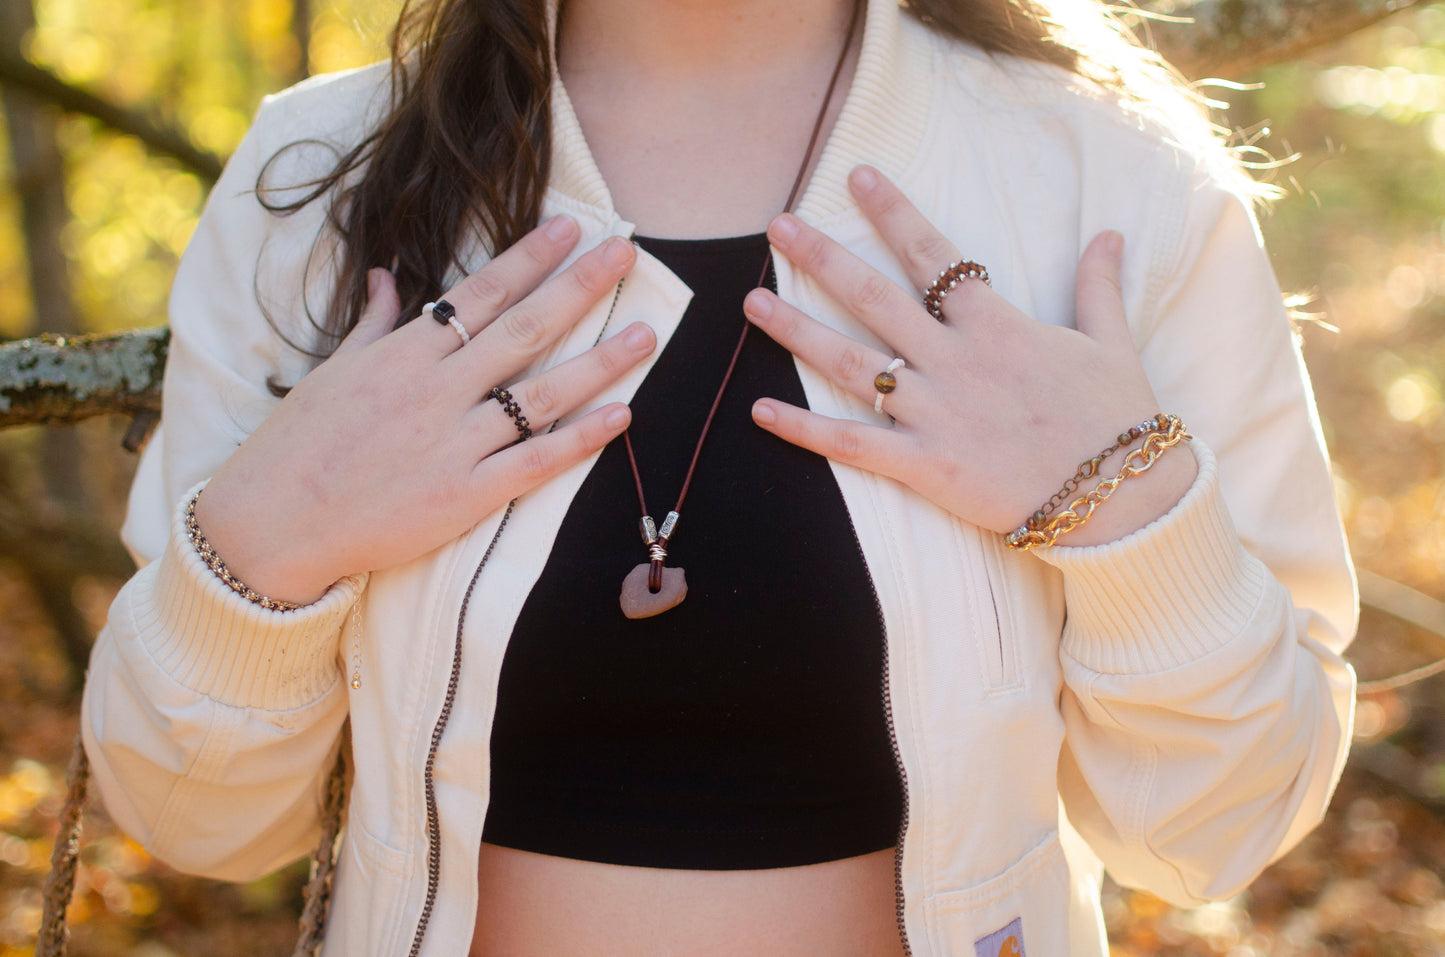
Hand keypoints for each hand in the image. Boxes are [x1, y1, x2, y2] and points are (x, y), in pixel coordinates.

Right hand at [195, 216, 653, 603]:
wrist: (270, 525)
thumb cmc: (296, 445)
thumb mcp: (331, 371)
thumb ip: (371, 323)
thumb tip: (385, 275)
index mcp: (403, 356)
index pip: (478, 294)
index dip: (528, 258)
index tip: (570, 227)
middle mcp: (435, 392)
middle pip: (522, 330)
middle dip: (578, 288)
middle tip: (624, 253)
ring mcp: (453, 444)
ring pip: (542, 394)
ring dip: (600, 362)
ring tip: (646, 335)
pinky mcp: (465, 496)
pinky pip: (536, 462)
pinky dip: (580, 439)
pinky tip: (621, 416)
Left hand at [745, 166, 1196, 546]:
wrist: (1120, 495)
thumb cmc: (1116, 417)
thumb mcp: (1111, 341)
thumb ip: (1098, 285)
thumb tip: (1111, 234)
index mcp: (995, 324)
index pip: (933, 254)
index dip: (892, 212)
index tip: (856, 175)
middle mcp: (954, 360)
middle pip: (874, 297)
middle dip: (822, 257)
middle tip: (778, 226)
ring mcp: (934, 412)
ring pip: (850, 363)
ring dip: (796, 331)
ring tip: (752, 302)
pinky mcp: (924, 464)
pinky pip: (851, 444)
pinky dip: (804, 429)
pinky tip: (760, 411)